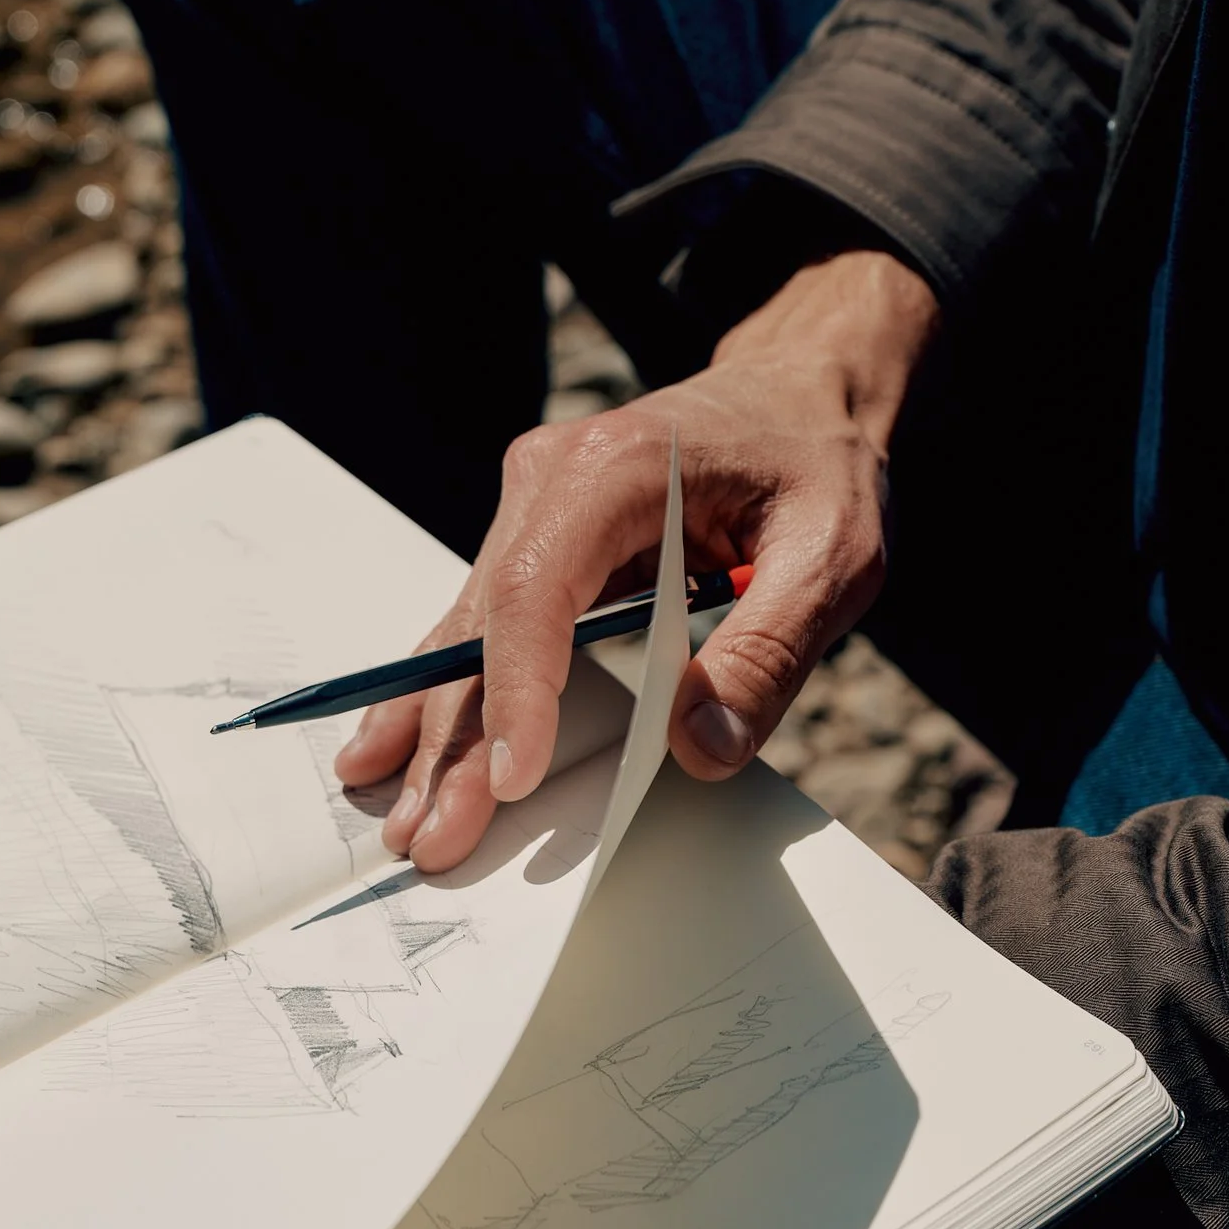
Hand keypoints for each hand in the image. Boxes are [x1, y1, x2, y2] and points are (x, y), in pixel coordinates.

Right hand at [335, 249, 939, 870]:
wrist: (798, 391)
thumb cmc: (816, 461)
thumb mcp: (834, 554)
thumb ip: (770, 651)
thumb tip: (701, 748)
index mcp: (617, 466)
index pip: (537, 589)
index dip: (518, 691)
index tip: (512, 780)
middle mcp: (550, 480)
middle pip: (484, 626)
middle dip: (456, 740)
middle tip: (431, 837)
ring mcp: (530, 511)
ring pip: (467, 635)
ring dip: (437, 731)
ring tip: (404, 816)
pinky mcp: (534, 543)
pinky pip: (482, 628)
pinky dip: (446, 696)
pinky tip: (394, 752)